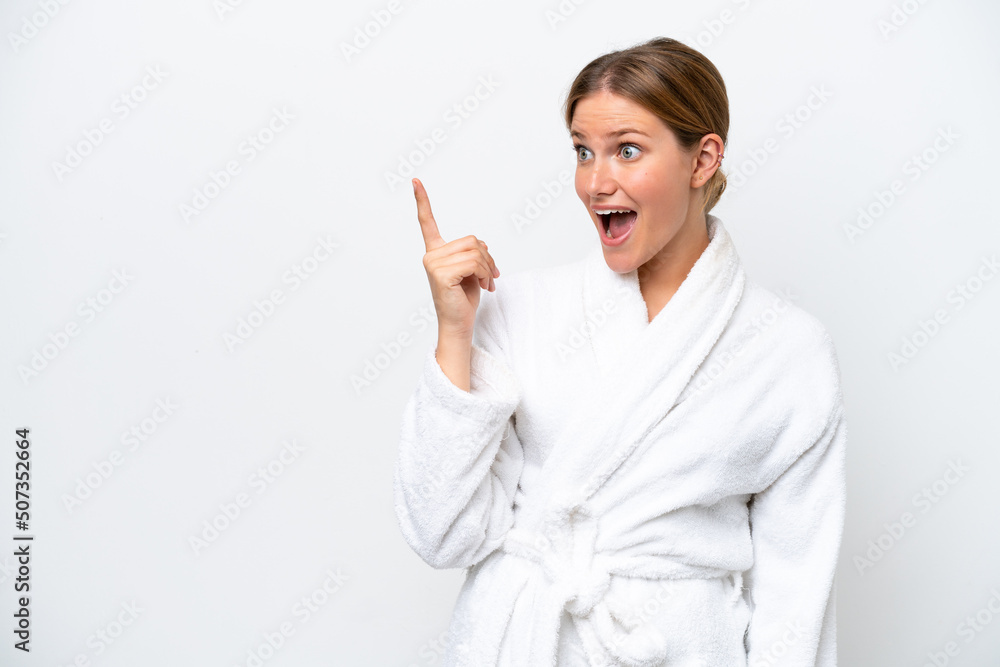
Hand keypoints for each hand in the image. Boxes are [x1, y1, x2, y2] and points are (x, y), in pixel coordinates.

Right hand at [413, 178, 500, 336]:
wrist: (460, 323)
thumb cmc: (464, 299)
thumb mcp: (473, 270)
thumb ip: (474, 252)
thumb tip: (481, 246)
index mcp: (436, 252)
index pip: (427, 223)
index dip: (422, 201)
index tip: (415, 181)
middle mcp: (431, 256)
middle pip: (472, 240)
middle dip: (488, 258)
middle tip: (491, 276)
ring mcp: (433, 264)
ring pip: (475, 252)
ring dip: (489, 268)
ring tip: (487, 283)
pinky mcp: (441, 273)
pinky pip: (474, 263)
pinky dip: (485, 274)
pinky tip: (484, 286)